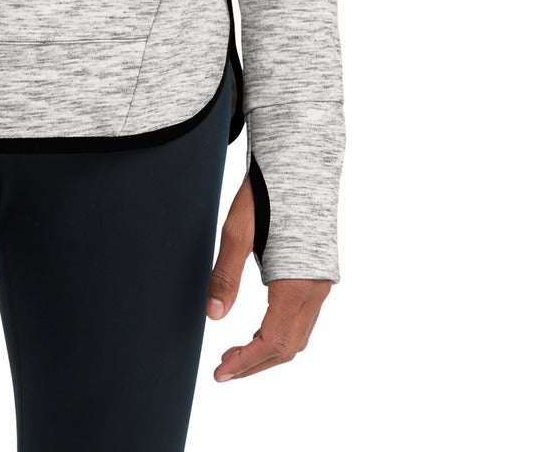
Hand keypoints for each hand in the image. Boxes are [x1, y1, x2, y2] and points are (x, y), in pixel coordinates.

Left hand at [206, 173, 331, 380]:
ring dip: (269, 351)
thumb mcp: (238, 230)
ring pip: (299, 335)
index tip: (221, 373)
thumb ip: (226, 274)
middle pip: (288, 347)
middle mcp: (315, 289)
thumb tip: (213, 315)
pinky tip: (259, 326)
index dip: (246, 363)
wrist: (301, 161)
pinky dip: (282, 333)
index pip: (272, 342)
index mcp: (295, 283)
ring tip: (236, 352)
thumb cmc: (267, 192)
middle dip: (256, 364)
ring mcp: (322, 283)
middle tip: (223, 368)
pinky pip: (304, 318)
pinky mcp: (320, 274)